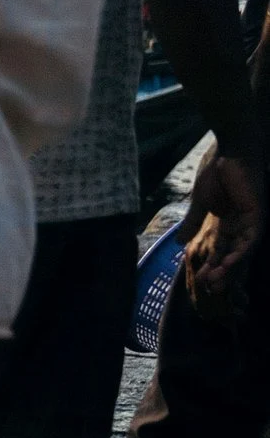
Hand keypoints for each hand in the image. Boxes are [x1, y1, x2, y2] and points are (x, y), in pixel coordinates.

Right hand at [177, 150, 260, 320]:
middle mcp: (242, 222)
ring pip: (243, 249)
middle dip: (222, 270)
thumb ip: (192, 222)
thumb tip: (180, 242)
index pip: (220, 247)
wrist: (228, 149)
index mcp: (227, 219)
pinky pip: (251, 238)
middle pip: (232, 251)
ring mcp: (251, 218)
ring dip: (231, 266)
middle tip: (211, 288)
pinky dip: (240, 253)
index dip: (212, 263)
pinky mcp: (258, 213)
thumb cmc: (215, 170)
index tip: (202, 279)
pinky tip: (228, 265)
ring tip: (217, 282)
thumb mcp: (199, 202)